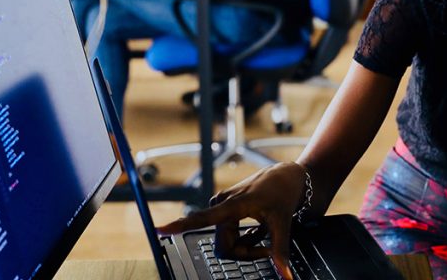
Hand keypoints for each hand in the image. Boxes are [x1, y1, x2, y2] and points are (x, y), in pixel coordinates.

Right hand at [156, 162, 307, 279]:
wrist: (286, 176)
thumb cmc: (283, 193)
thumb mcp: (283, 223)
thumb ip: (280, 251)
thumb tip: (285, 275)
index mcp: (233, 204)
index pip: (202, 218)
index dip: (180, 225)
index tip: (160, 229)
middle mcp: (222, 204)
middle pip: (224, 247)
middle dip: (245, 253)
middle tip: (266, 248)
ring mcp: (223, 207)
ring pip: (227, 244)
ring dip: (247, 246)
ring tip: (264, 233)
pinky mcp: (225, 209)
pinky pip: (230, 237)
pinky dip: (246, 239)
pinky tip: (259, 228)